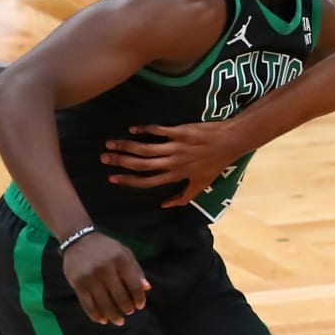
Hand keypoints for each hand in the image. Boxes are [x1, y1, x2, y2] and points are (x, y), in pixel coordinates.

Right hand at [62, 233, 150, 325]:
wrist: (78, 239)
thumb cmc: (106, 248)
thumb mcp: (124, 253)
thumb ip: (136, 270)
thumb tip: (147, 288)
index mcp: (120, 259)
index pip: (134, 284)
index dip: (139, 298)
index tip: (140, 305)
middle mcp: (105, 268)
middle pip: (120, 297)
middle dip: (127, 308)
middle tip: (129, 312)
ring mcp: (90, 277)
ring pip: (104, 304)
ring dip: (113, 316)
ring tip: (119, 320)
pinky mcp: (77, 284)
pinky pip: (88, 305)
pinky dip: (96, 315)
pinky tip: (102, 320)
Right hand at [102, 122, 239, 207]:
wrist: (230, 141)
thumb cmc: (215, 163)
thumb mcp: (201, 184)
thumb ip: (183, 197)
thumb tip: (164, 206)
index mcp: (175, 176)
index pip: (147, 181)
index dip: (128, 181)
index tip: (112, 178)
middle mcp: (173, 163)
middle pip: (141, 164)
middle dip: (120, 162)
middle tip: (103, 157)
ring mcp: (175, 146)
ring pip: (146, 148)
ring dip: (126, 146)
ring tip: (110, 143)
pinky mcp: (180, 132)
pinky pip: (158, 130)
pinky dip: (144, 129)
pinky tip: (132, 129)